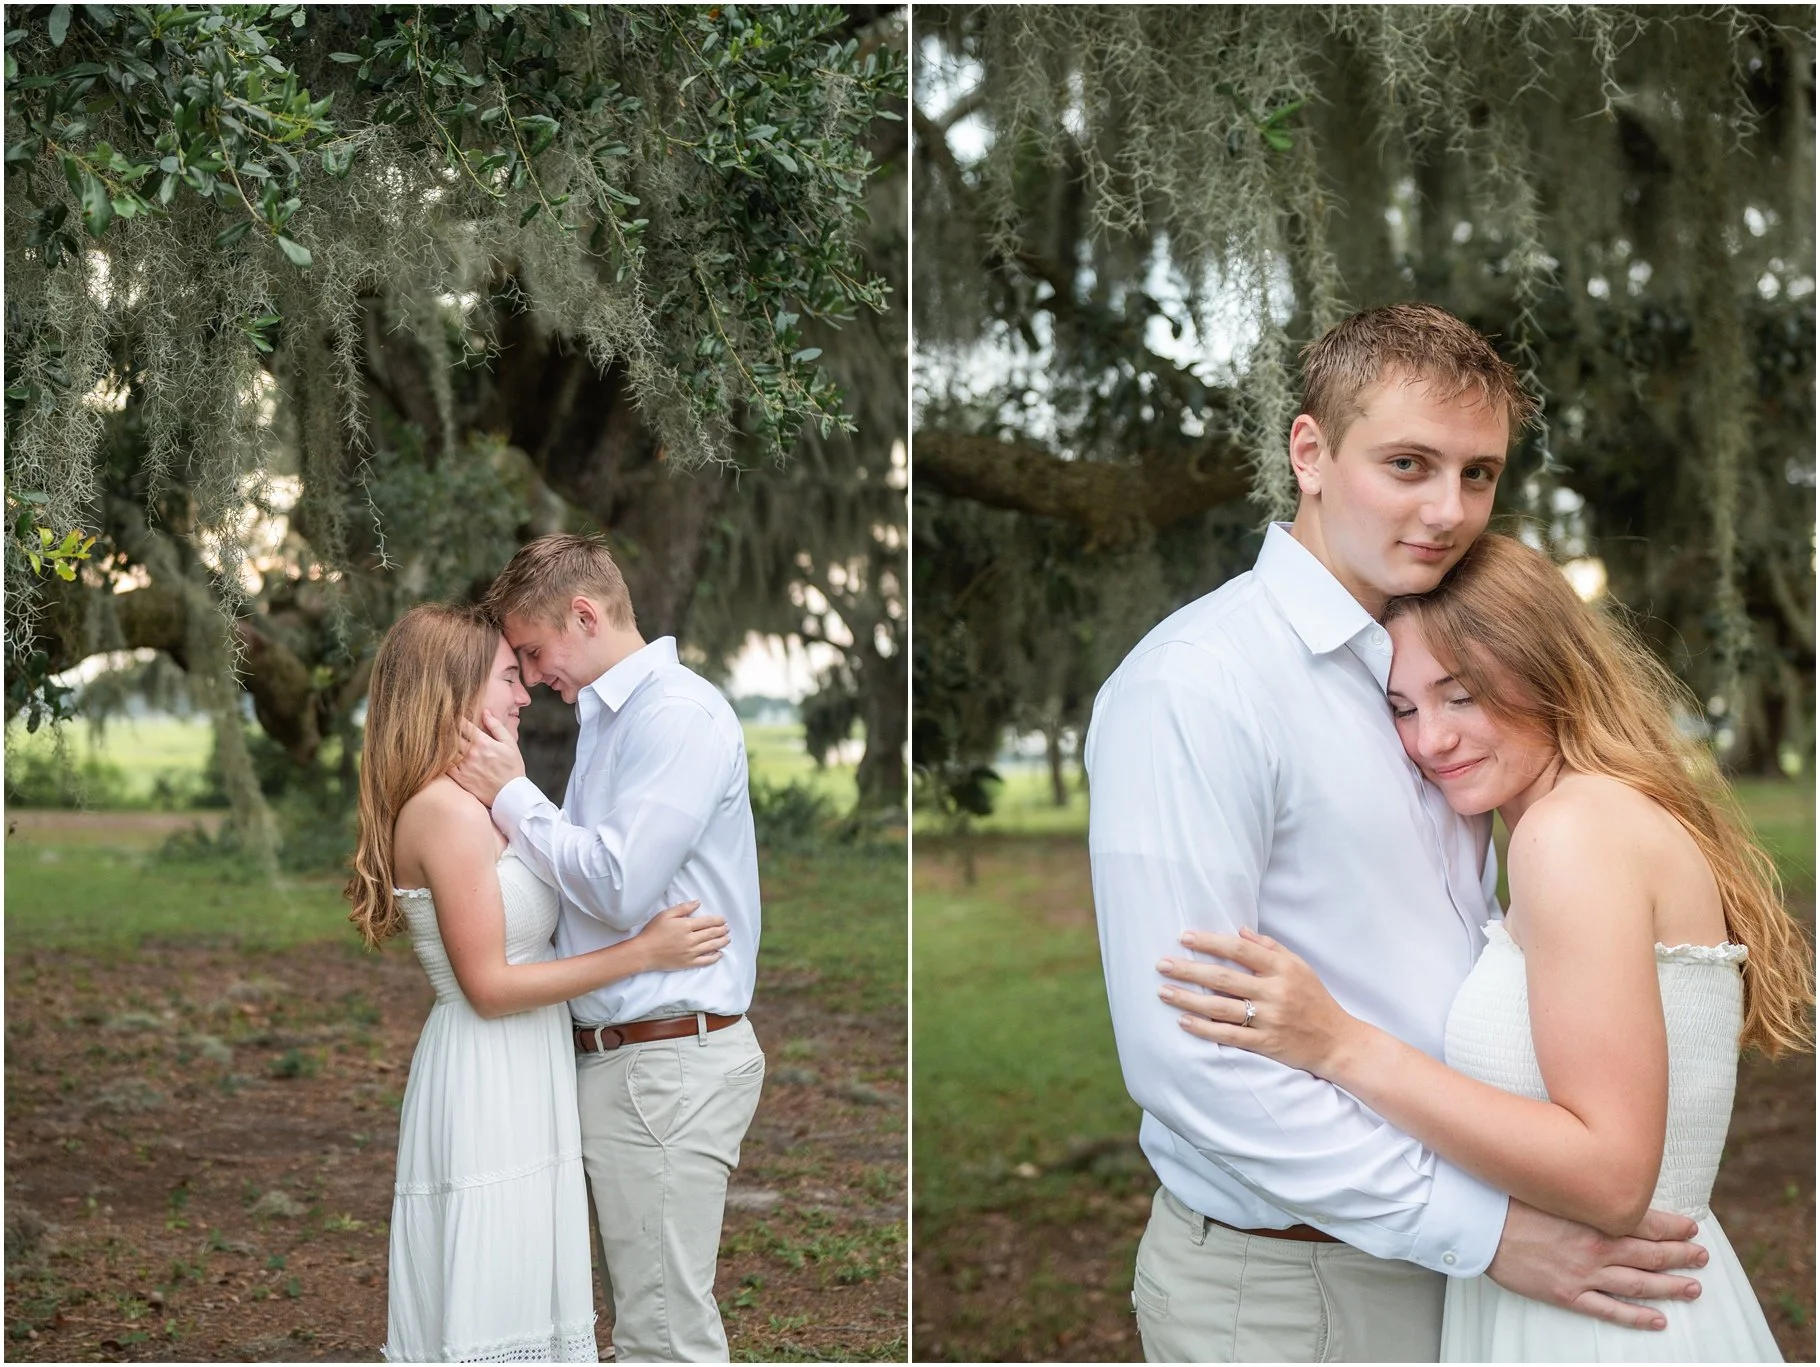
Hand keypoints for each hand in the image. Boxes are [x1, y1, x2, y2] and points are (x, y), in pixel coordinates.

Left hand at [450, 711, 525, 806]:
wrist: (510, 795)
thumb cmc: (512, 769)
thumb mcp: (510, 744)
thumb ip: (496, 726)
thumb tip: (485, 712)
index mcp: (483, 742)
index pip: (463, 725)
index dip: (456, 717)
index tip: (453, 714)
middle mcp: (471, 753)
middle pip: (452, 735)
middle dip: (447, 728)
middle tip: (442, 724)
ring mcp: (464, 766)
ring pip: (447, 749)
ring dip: (443, 742)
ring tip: (439, 737)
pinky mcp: (460, 778)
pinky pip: (445, 765)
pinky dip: (442, 758)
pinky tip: (442, 755)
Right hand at [633, 901, 729, 971]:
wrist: (644, 952)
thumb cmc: (653, 932)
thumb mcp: (666, 914)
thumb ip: (684, 908)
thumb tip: (698, 902)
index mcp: (686, 925)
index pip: (708, 922)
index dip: (718, 920)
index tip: (723, 920)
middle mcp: (691, 939)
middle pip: (712, 933)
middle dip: (722, 930)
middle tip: (727, 928)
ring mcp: (691, 952)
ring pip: (712, 946)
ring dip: (722, 942)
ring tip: (727, 939)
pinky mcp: (688, 963)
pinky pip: (705, 961)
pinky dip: (714, 957)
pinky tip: (719, 954)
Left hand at [1157, 926, 1358, 1075]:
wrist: (1338, 1042)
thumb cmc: (1315, 1000)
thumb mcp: (1299, 967)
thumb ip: (1270, 948)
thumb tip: (1239, 930)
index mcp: (1282, 969)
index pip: (1240, 950)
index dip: (1210, 942)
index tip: (1184, 938)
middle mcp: (1274, 992)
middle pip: (1223, 977)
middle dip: (1189, 970)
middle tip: (1162, 964)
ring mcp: (1269, 1019)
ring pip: (1221, 1007)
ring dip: (1188, 999)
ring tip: (1163, 991)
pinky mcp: (1266, 1044)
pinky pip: (1229, 1035)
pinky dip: (1204, 1029)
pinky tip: (1183, 1021)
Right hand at [1487, 1200, 1706, 1330]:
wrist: (1480, 1225)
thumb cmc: (1510, 1199)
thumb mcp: (1551, 1186)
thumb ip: (1581, 1192)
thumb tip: (1605, 1186)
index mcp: (1593, 1217)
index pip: (1646, 1221)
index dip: (1673, 1227)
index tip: (1692, 1228)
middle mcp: (1597, 1247)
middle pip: (1651, 1254)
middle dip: (1681, 1255)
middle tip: (1702, 1257)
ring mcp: (1584, 1274)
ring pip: (1639, 1283)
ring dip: (1670, 1286)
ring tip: (1693, 1288)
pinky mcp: (1568, 1294)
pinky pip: (1610, 1310)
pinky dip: (1637, 1316)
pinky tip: (1658, 1319)